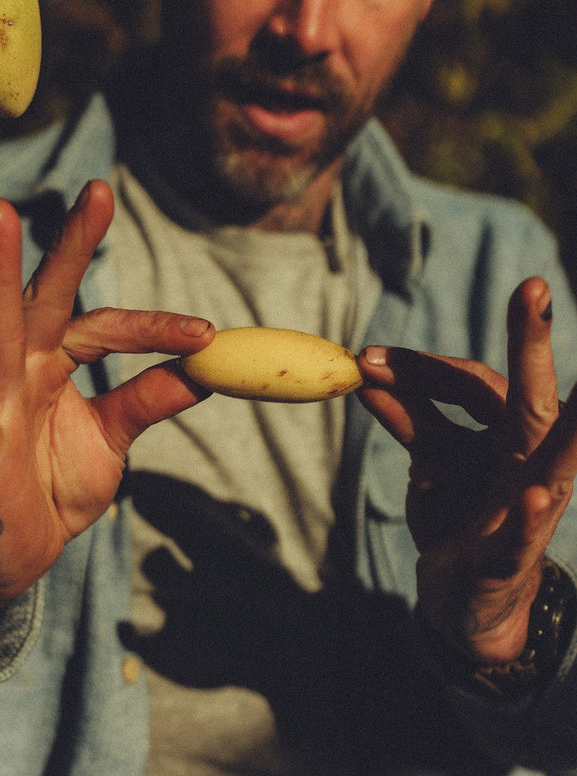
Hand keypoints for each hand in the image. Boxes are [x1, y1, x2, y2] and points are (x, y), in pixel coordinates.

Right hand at [0, 180, 214, 617]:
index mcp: (51, 366)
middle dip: (72, 244)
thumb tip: (205, 369)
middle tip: (101, 190)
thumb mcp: (111, 440)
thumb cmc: (50, 494)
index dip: (155, 327)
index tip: (206, 335)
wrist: (12, 557)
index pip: (104, 326)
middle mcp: (18, 367)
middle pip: (46, 294)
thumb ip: (150, 400)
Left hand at [356, 277, 575, 663]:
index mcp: (508, 432)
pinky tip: (533, 496)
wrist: (464, 595)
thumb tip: (368, 374)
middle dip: (531, 345)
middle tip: (532, 289)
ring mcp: (529, 506)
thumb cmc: (459, 514)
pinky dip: (526, 516)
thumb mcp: (432, 459)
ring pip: (555, 460)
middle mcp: (528, 460)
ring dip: (568, 425)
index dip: (423, 367)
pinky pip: (522, 534)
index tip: (369, 357)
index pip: (475, 383)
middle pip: (528, 399)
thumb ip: (410, 417)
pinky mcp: (510, 555)